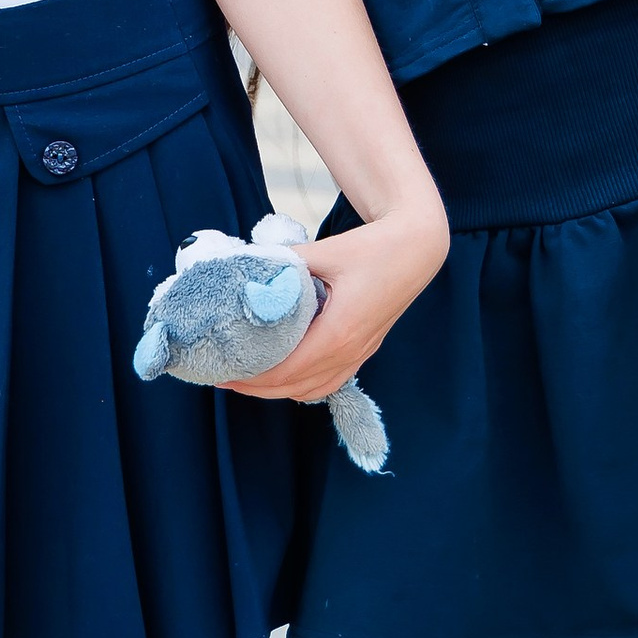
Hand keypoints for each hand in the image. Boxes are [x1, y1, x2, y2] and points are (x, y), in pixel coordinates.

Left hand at [220, 199, 447, 407]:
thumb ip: (284, 262)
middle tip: (222, 375)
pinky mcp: (364, 349)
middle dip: (255, 387)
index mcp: (339, 332)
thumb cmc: (374, 247)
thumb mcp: (324, 251)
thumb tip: (246, 267)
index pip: (286, 370)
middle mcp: (351, 351)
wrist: (417, 248)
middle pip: (294, 387)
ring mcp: (360, 354)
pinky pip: (330, 381)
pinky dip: (302, 385)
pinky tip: (283, 372)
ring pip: (313, 390)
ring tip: (248, 376)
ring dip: (278, 389)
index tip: (220, 371)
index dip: (250, 376)